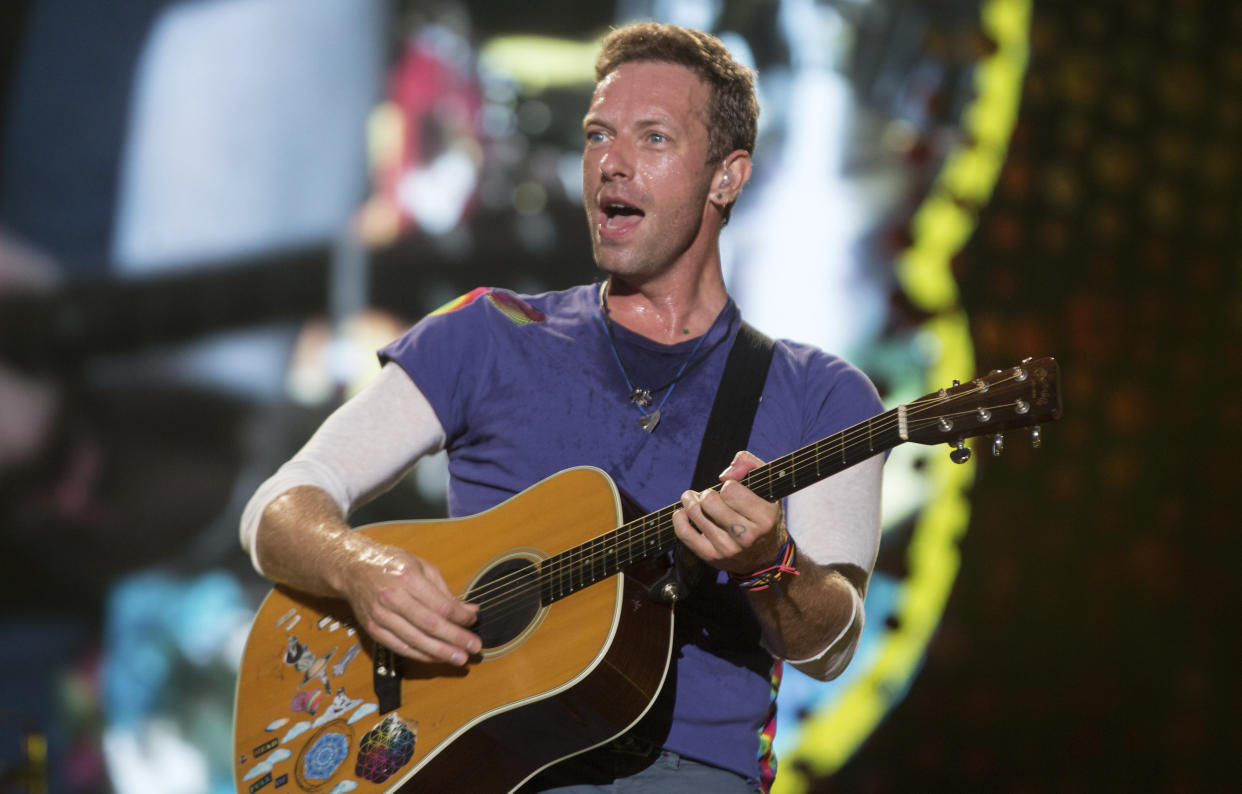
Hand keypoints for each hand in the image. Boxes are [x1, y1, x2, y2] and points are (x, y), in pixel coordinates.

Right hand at [338, 538, 480, 666]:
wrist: (353, 569)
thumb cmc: (391, 564)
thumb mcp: (421, 567)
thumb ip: (445, 591)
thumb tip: (470, 611)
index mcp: (407, 578)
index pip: (440, 604)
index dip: (460, 617)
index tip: (473, 621)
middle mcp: (392, 598)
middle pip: (430, 625)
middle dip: (455, 639)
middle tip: (474, 648)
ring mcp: (381, 617)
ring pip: (415, 640)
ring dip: (441, 652)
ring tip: (460, 658)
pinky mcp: (374, 630)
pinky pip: (401, 648)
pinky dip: (421, 655)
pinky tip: (437, 658)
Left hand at [672, 450, 784, 575]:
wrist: (764, 557)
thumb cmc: (762, 515)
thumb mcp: (766, 487)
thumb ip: (749, 465)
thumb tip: (725, 474)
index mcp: (765, 518)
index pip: (730, 490)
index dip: (728, 485)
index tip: (732, 490)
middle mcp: (747, 536)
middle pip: (709, 501)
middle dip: (706, 493)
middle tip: (709, 495)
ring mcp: (728, 549)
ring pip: (695, 513)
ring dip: (691, 501)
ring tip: (694, 499)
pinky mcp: (711, 557)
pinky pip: (684, 533)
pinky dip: (679, 518)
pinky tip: (683, 512)